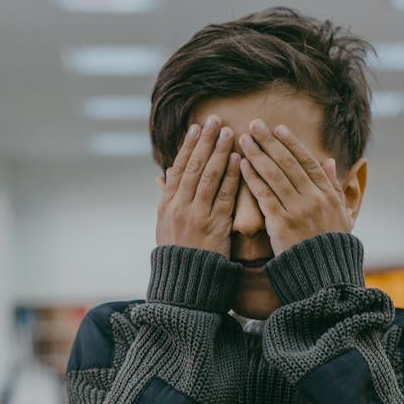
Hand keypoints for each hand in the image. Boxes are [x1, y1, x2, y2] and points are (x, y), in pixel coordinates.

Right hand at [156, 116, 240, 256]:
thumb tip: (165, 173)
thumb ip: (167, 197)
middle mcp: (179, 206)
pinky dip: (231, 175)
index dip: (188, 146)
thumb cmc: (178, 254)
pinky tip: (238, 159)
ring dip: (219, 152)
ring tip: (229, 132)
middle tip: (215, 120)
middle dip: (205, 141)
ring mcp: (197, 215)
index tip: (196, 127)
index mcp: (167, 205)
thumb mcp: (164, 225)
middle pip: (193, 166)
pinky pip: (224, 195)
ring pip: (208, 176)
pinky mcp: (215, 225)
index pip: (178, 168)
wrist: (184, 283)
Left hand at [237, 120, 352, 254]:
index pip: (307, 161)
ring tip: (244, 139)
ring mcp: (297, 210)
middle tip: (254, 125)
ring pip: (274, 175)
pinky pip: (264, 195)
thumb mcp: (343, 214)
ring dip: (257, 154)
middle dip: (269, 142)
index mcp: (328, 194)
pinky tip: (242, 164)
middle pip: (288, 163)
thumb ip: (334, 186)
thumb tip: (330, 161)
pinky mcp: (281, 224)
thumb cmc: (332, 245)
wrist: (325, 275)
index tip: (278, 128)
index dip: (292, 143)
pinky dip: (253, 178)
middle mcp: (313, 198)